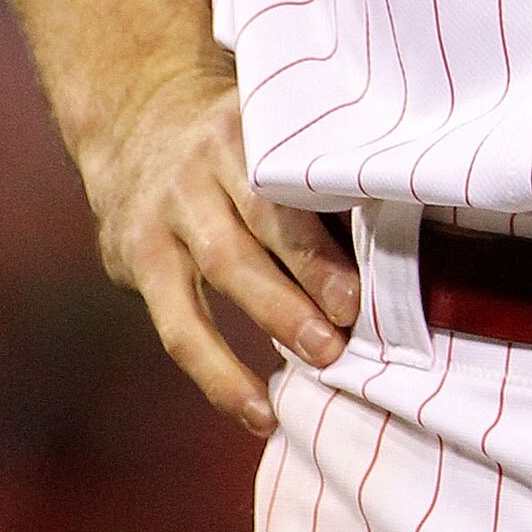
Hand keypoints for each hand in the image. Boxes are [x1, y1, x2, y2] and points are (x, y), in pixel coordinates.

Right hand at [79, 54, 359, 433]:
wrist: (134, 120)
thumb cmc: (233, 142)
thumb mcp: (266, 133)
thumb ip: (314, 175)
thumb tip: (397, 236)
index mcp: (244, 132)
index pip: (284, 191)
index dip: (319, 247)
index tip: (358, 293)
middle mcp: (199, 170)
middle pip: (252, 232)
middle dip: (304, 286)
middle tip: (346, 336)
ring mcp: (163, 214)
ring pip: (218, 273)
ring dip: (272, 323)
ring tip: (319, 364)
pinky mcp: (137, 260)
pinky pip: (178, 328)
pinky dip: (218, 375)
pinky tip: (256, 411)